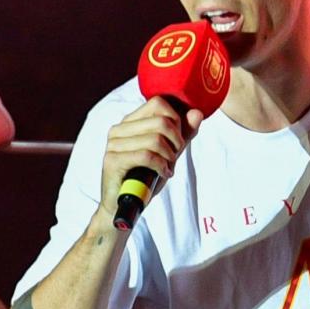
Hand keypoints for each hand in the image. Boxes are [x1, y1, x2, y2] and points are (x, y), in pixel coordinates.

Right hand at [98, 97, 203, 218]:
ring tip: (168, 167)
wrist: (123, 206)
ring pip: (156, 139)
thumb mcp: (169, 153)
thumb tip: (197, 113)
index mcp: (130, 122)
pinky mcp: (112, 160)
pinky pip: (147, 155)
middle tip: (174, 157)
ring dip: (169, 156)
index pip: (159, 102)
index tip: (177, 140)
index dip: (176, 120)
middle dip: (176, 141)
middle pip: (161, 121)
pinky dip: (161, 166)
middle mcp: (119, 129)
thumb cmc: (145, 178)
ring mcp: (113, 144)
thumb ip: (183, 133)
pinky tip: (163, 173)